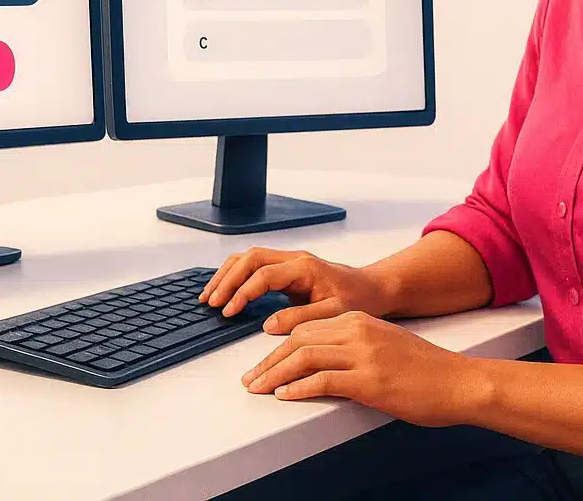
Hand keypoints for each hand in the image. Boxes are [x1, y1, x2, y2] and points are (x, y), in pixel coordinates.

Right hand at [200, 247, 391, 331]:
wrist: (372, 288)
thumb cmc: (358, 299)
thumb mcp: (334, 314)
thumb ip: (301, 318)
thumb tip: (269, 324)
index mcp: (305, 267)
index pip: (264, 273)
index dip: (243, 292)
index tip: (230, 310)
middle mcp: (294, 259)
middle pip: (250, 258)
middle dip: (227, 279)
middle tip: (212, 302)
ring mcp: (289, 261)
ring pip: (249, 257)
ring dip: (227, 274)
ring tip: (210, 296)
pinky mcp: (287, 268)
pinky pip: (254, 265)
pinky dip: (236, 275)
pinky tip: (225, 290)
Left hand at [241, 310, 484, 426]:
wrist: (458, 381)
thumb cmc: (425, 370)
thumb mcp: (385, 346)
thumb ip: (355, 347)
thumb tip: (323, 365)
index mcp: (360, 320)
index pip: (307, 327)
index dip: (279, 346)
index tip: (263, 362)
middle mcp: (358, 331)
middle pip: (299, 340)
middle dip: (268, 361)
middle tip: (250, 378)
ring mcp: (363, 354)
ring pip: (304, 357)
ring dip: (274, 374)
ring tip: (258, 389)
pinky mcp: (369, 380)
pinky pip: (323, 380)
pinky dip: (299, 388)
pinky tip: (285, 396)